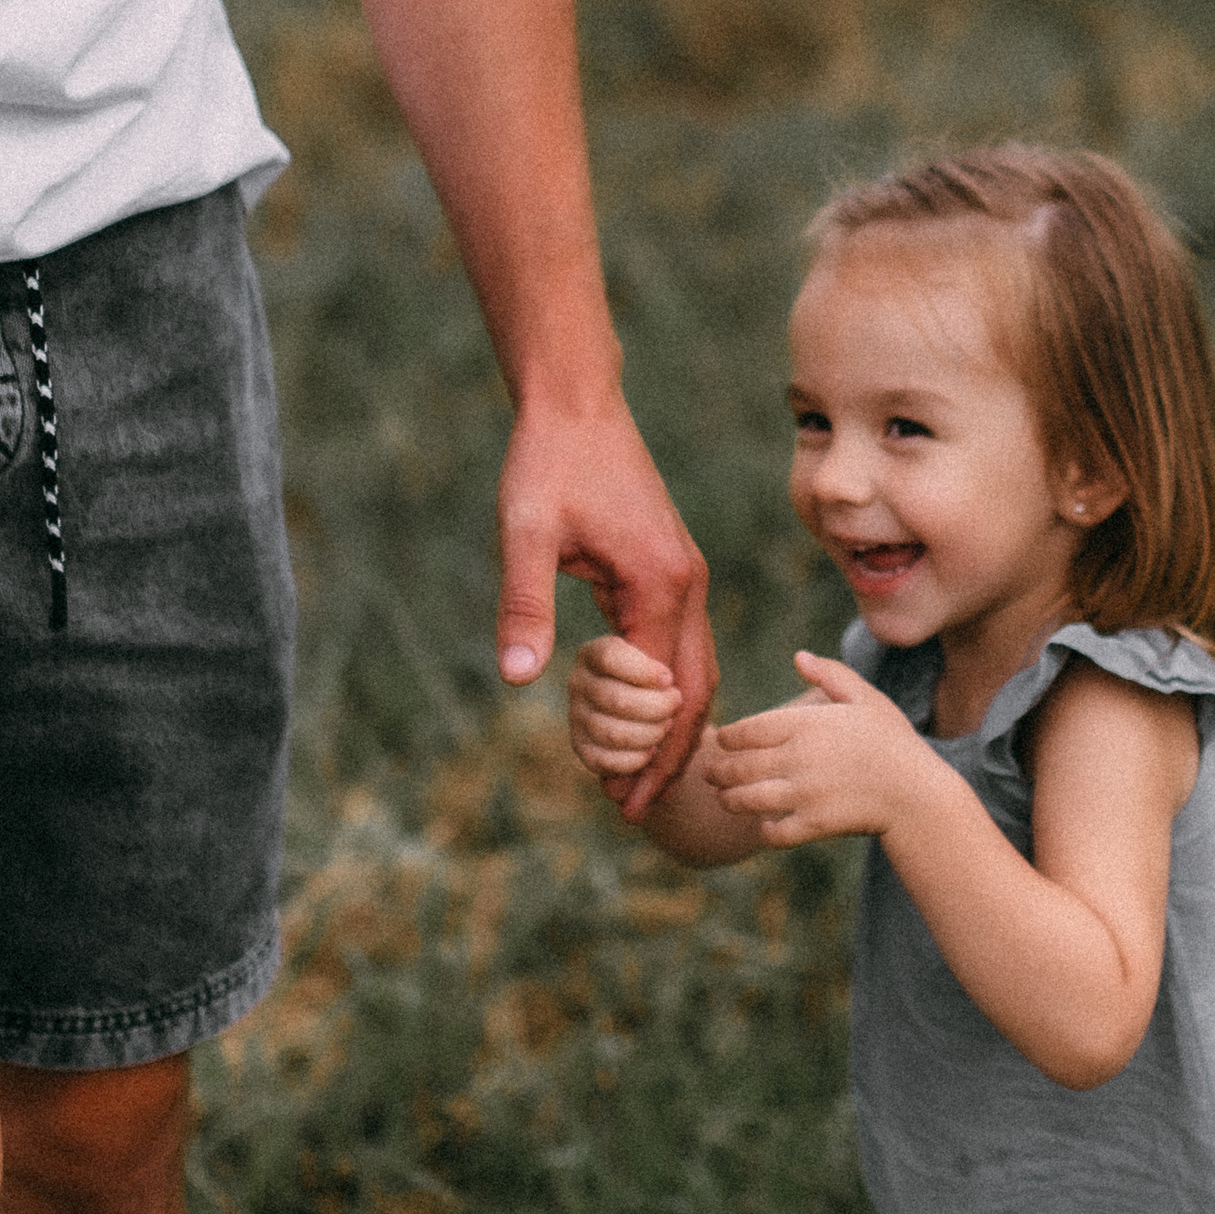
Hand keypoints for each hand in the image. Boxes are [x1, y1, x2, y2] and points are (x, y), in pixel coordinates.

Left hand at [498, 397, 713, 813]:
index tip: (622, 801)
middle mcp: (687, 585)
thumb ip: (524, 604)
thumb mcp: (525, 533)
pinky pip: (679, 643)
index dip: (648, 753)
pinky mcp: (669, 568)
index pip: (667, 692)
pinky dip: (665, 689)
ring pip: (695, 668)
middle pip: (697, 690)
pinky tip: (634, 714)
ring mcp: (684, 576)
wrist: (576, 405)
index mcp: (661, 584)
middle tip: (634, 808)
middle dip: (671, 754)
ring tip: (636, 777)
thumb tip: (517, 680)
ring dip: (671, 725)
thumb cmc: (548, 464)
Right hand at [569, 632, 685, 802]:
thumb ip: (671, 664)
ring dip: (649, 734)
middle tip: (676, 704)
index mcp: (595, 654)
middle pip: (615, 700)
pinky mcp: (582, 746)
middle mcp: (579, 683)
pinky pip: (602, 761)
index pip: (610, 658)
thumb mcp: (672, 660)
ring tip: (667, 725)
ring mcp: (577, 716)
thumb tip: (666, 677)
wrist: (660, 702)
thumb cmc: (668, 674)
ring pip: (610, 733)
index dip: (644, 672)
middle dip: (656, 708)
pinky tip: (652, 750)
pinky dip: (633, 760)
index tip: (669, 679)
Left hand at [706, 651, 937, 845]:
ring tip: (725, 799)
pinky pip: (773, 832)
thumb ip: (830, 675)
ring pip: (746, 799)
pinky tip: (764, 825)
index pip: (747, 730)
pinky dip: (764, 830)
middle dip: (719, 771)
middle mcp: (797, 757)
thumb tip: (799, 656)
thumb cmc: (893, 741)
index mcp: (806, 724)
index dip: (729, 737)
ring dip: (730, 800)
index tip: (724, 741)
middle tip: (711, 773)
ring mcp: (803, 793)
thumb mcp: (865, 699)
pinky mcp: (813, 824)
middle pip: (739, 766)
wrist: (918, 793)